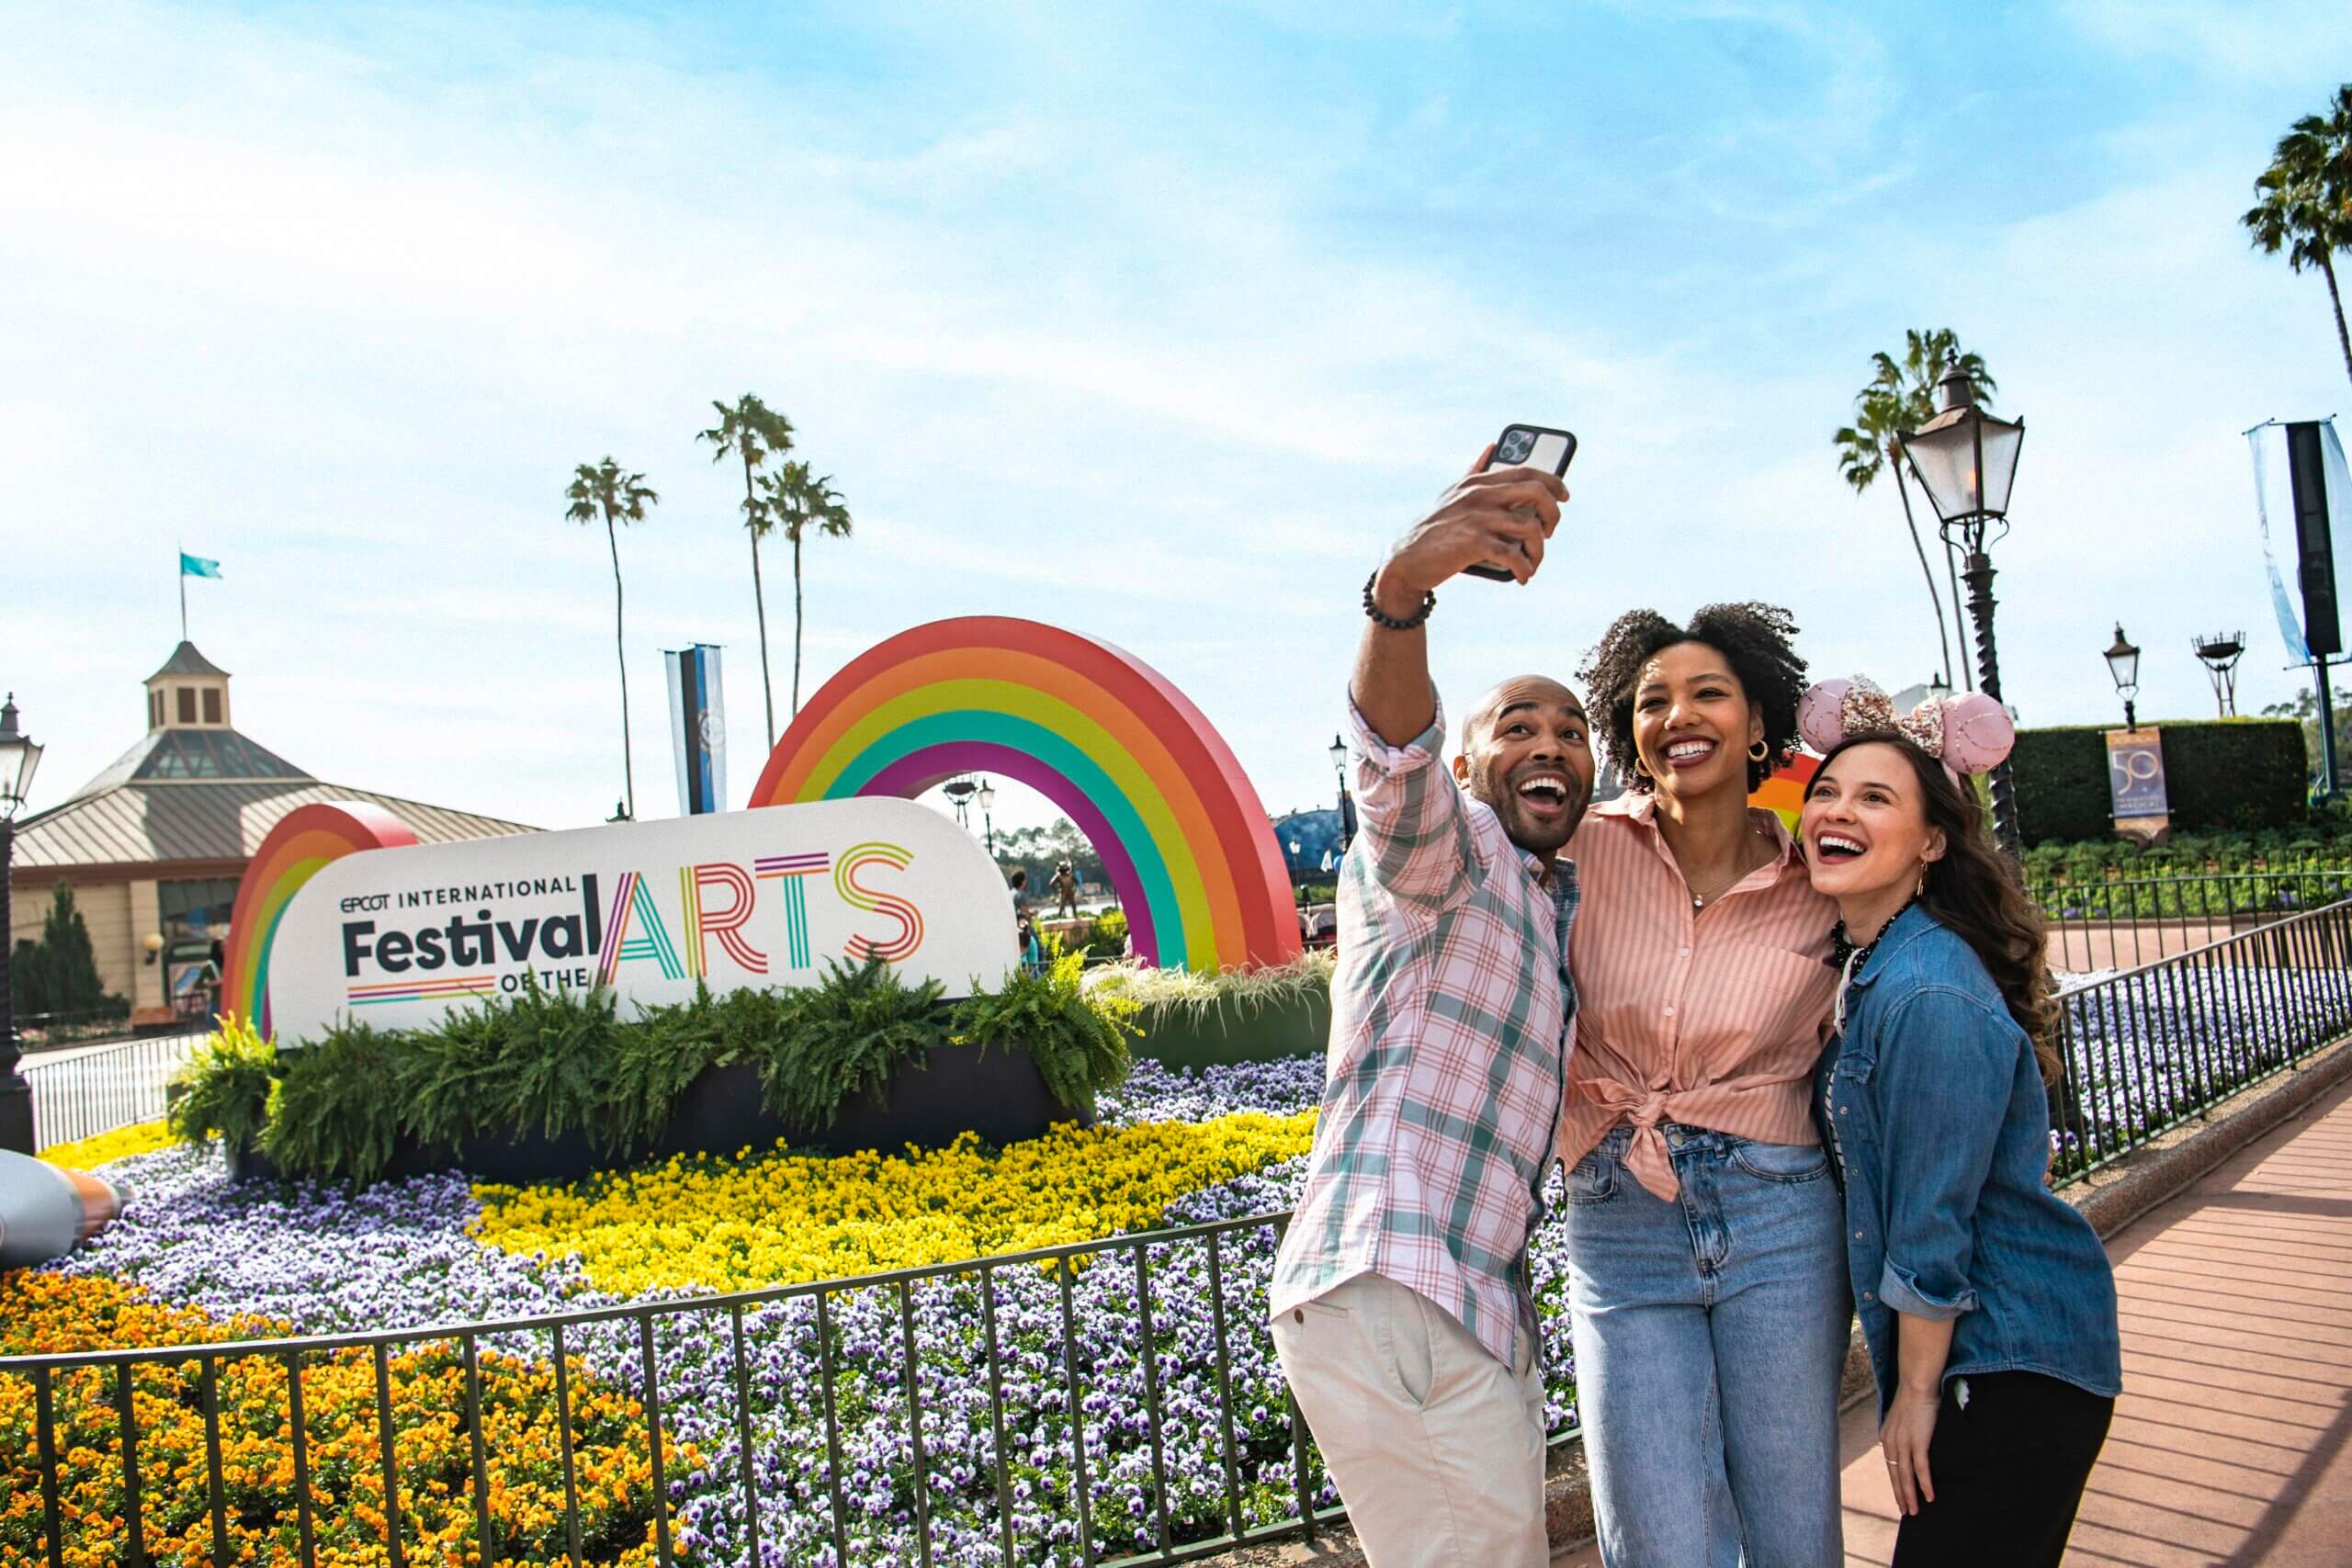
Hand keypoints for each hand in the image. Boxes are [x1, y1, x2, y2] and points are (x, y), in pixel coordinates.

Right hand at [1371, 445, 1567, 610]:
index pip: (1527, 472)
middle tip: (1549, 532)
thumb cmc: (1433, 528)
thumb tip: (1492, 446)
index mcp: (1477, 481)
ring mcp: (1476, 518)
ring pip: (1530, 528)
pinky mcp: (1473, 543)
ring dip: (1538, 550)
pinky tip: (1523, 576)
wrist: (1405, 560)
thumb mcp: (1452, 493)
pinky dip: (1524, 568)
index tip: (1564, 496)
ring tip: (1533, 563)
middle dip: (1553, 514)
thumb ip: (1473, 470)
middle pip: (1536, 493)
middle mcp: (1479, 495)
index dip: (1553, 482)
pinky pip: (1513, 554)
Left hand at [1878, 1386, 1939, 1515]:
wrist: (1917, 1384)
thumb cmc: (1914, 1398)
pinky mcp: (1917, 1443)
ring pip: (1905, 1477)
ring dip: (1910, 1496)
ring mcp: (1904, 1444)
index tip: (1899, 1495)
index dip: (1895, 1482)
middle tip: (1906, 1512)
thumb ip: (1903, 1431)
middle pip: (1895, 1476)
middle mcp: (1891, 1443)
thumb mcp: (1902, 1417)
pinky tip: (1929, 1497)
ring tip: (1914, 1511)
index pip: (1890, 1466)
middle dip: (1900, 1495)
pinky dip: (1925, 1485)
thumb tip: (1911, 1440)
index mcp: (1886, 1437)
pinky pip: (1921, 1470)